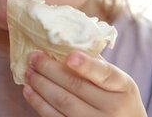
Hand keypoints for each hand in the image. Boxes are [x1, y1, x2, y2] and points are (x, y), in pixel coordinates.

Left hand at [22, 50, 146, 116]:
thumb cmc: (119, 100)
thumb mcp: (119, 82)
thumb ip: (98, 64)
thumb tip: (66, 43)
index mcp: (123, 87)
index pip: (104, 74)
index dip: (86, 65)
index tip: (69, 56)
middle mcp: (112, 107)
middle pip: (76, 86)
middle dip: (50, 70)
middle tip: (34, 57)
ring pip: (63, 102)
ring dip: (41, 86)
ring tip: (28, 72)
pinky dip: (39, 104)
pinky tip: (29, 92)